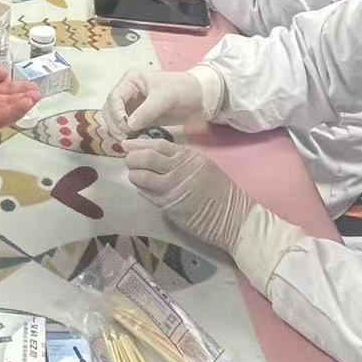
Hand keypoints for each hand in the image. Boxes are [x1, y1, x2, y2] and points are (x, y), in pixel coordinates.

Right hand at [100, 66, 225, 137]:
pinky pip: (126, 127)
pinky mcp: (140, 118)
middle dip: (114, 124)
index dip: (116, 113)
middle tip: (124, 137)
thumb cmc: (183, 90)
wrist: (200, 98)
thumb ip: (146, 111)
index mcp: (131, 80)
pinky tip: (133, 140)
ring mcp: (133, 106)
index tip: (125, 126)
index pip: (114, 97)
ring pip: (115, 120)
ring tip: (129, 139)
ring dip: (118, 130)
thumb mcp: (165, 97)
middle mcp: (128, 92)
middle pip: (110, 109)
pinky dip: (127, 134)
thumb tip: (128, 126)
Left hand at [126, 139, 255, 254]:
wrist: (234, 218)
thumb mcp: (204, 166)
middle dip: (132, 158)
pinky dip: (141, 190)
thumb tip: (155, 154)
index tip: (127, 143)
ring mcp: (173, 188)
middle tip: (129, 161)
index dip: (139, 143)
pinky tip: (143, 189)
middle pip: (146, 158)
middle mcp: (180, 169)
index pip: (158, 144)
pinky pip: (147, 195)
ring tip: (135, 176)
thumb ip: (182, 160)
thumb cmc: (222, 192)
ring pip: (142, 177)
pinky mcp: (170, 206)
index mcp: (189, 157)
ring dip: (134, 175)